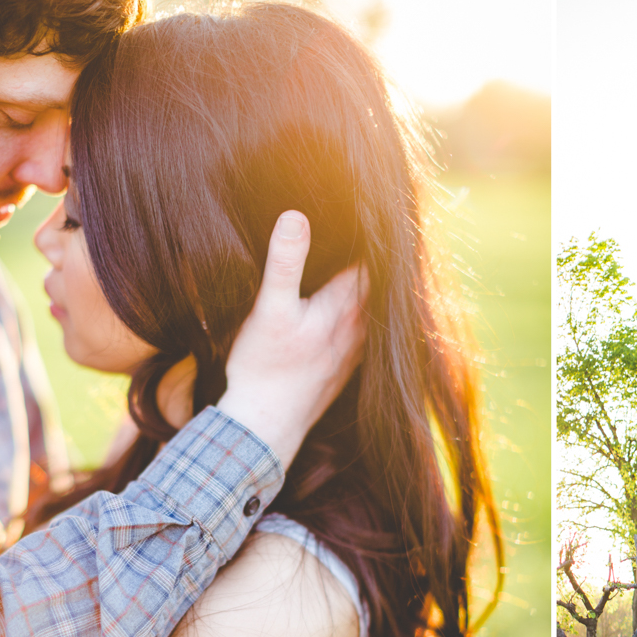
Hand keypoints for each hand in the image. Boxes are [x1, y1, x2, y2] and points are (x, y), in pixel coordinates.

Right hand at [217, 211, 367, 467]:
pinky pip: (359, 331)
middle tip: (353, 229)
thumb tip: (296, 215)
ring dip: (363, 288)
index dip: (363, 235)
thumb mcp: (269, 307)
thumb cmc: (264, 368)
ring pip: (368, 308)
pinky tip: (339, 308)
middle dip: (364, 258)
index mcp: (345, 307)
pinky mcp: (344, 368)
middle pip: (373, 283)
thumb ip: (285, 261)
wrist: (265, 426)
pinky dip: (354, 314)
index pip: (369, 260)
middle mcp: (359, 328)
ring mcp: (355, 350)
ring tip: (349, 262)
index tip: (357, 210)